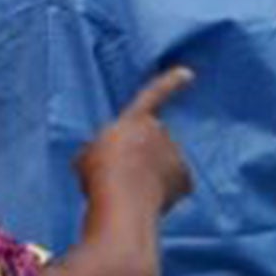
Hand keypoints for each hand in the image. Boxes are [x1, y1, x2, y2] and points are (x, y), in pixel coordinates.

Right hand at [76, 66, 192, 213]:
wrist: (122, 198)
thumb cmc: (100, 175)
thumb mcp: (88, 158)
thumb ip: (103, 154)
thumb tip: (111, 169)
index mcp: (134, 120)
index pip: (154, 95)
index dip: (170, 83)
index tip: (188, 73)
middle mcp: (160, 131)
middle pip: (150, 149)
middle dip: (139, 164)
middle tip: (120, 182)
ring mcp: (176, 153)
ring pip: (161, 171)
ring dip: (148, 182)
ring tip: (130, 194)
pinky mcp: (186, 178)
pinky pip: (173, 189)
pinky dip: (164, 198)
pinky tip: (148, 203)